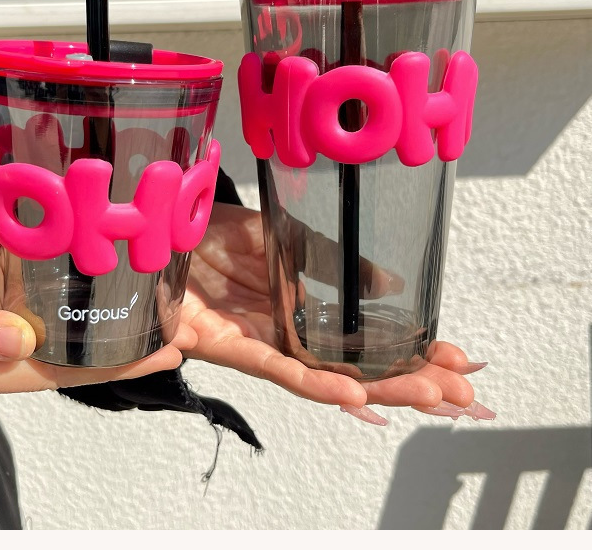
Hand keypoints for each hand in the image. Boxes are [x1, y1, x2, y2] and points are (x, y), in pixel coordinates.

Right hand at [0, 287, 181, 400]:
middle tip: (168, 327)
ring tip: (130, 306)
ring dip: (84, 326)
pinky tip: (56, 286)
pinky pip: (8, 315)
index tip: (162, 350)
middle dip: (114, 348)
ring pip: (39, 337)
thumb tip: (21, 337)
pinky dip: (41, 304)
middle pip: (59, 357)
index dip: (110, 364)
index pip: (54, 371)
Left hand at [175, 203, 493, 423]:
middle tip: (463, 394)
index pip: (367, 338)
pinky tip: (352, 392)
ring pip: (328, 376)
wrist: (158, 225)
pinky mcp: (230, 346)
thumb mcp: (282, 233)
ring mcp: (262, 343)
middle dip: (411, 380)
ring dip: (379, 388)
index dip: (413, 349)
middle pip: (358, 366)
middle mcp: (288, 332)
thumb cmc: (208, 233)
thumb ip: (330, 257)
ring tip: (427, 396)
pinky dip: (315, 382)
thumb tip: (388, 278)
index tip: (460, 360)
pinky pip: (277, 369)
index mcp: (302, 307)